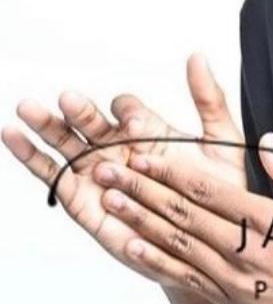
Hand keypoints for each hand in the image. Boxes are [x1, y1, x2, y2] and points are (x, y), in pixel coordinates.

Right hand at [2, 53, 247, 283]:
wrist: (210, 247)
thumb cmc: (216, 198)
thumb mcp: (220, 145)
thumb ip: (209, 101)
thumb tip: (197, 56)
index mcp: (146, 133)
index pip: (128, 109)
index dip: (130, 113)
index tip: (136, 123)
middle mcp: (117, 149)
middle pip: (89, 120)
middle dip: (79, 110)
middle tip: (70, 100)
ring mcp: (97, 173)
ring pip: (65, 142)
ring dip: (46, 125)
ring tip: (28, 108)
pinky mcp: (83, 200)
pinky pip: (52, 175)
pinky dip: (30, 156)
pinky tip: (12, 135)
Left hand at [90, 132, 272, 303]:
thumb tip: (266, 141)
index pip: (210, 191)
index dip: (171, 170)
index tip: (143, 152)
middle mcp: (249, 254)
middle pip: (184, 215)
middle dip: (142, 189)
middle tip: (106, 169)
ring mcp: (239, 283)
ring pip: (179, 245)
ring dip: (140, 220)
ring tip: (109, 200)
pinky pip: (188, 279)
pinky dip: (158, 260)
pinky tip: (133, 245)